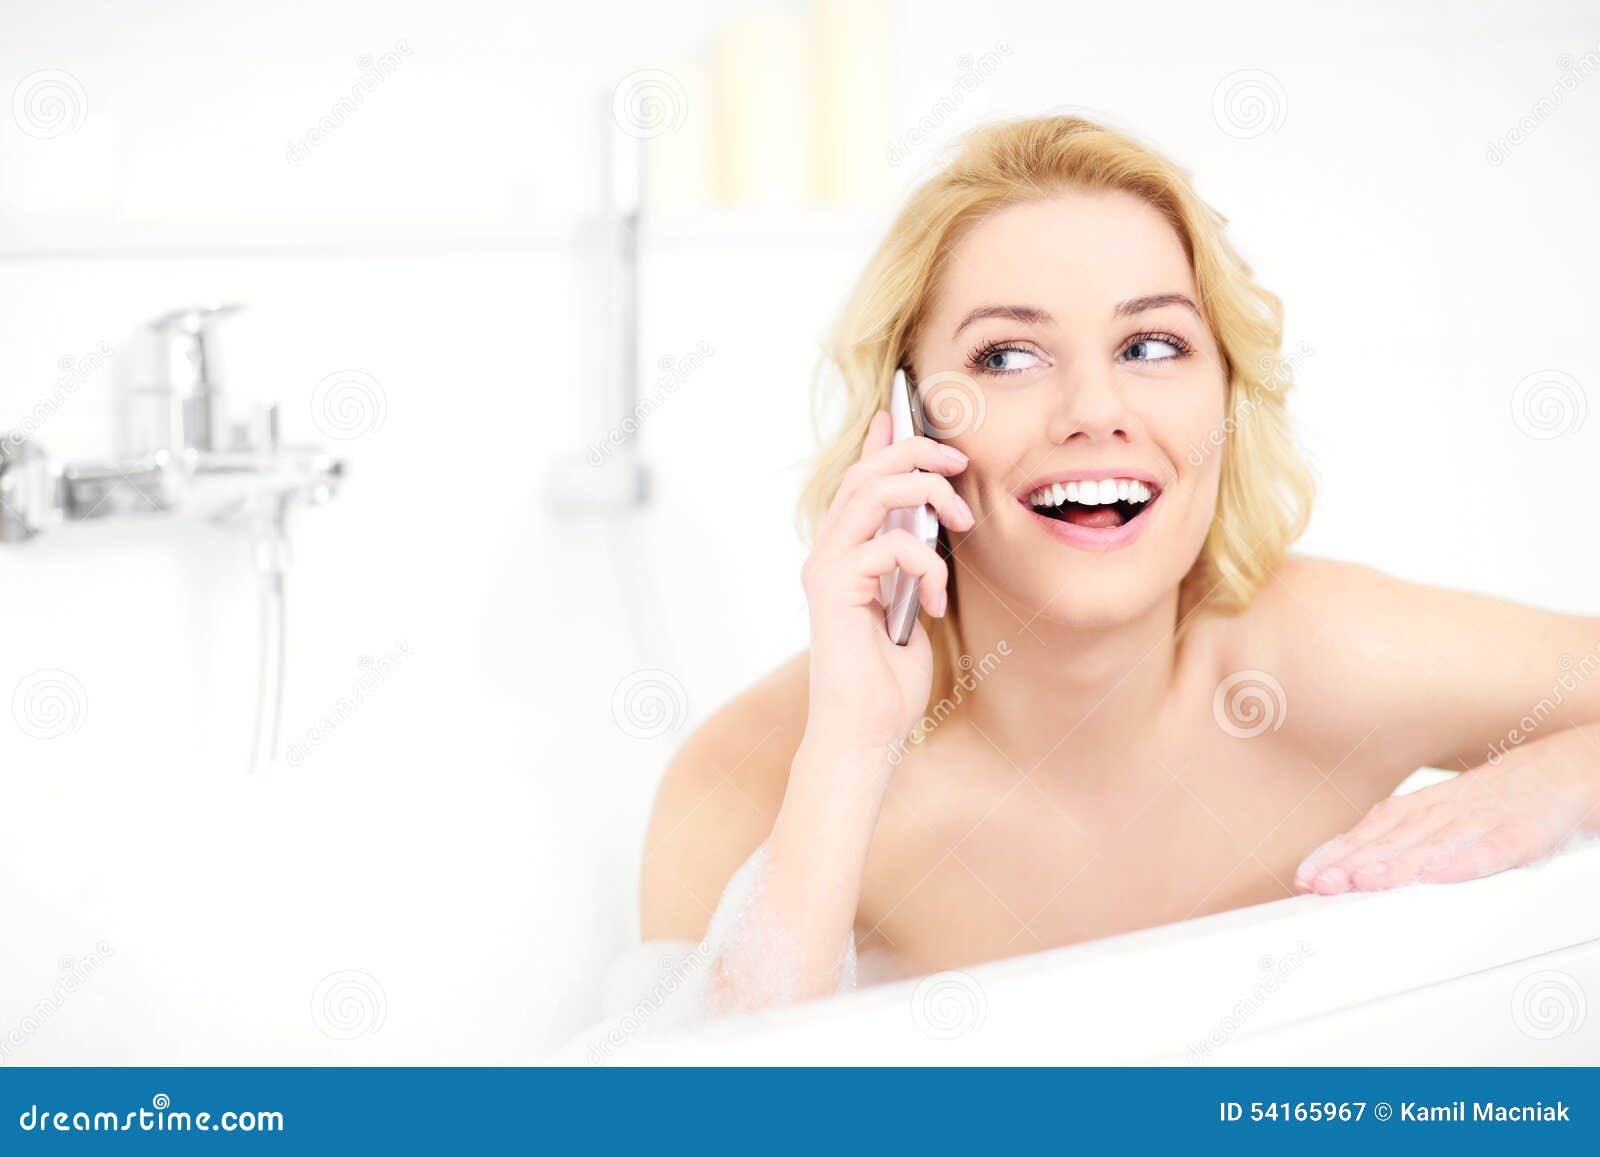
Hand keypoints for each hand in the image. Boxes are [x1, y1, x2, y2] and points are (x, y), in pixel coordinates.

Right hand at [799, 410, 973, 757]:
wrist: (867, 732)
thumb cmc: (889, 681)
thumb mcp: (911, 604)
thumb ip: (912, 562)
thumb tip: (930, 522)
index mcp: (845, 554)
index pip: (860, 479)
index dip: (882, 441)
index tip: (905, 415)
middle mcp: (828, 553)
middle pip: (866, 472)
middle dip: (917, 454)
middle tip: (959, 463)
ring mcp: (826, 568)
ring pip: (872, 492)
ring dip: (927, 495)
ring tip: (961, 525)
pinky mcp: (834, 588)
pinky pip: (888, 545)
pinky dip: (925, 565)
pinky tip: (932, 601)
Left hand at [1294, 758, 1599, 893]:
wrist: (1559, 775)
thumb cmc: (1492, 802)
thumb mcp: (1438, 814)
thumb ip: (1396, 839)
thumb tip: (1346, 862)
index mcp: (1419, 810)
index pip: (1368, 833)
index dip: (1336, 855)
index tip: (1304, 877)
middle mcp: (1442, 815)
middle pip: (1390, 843)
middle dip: (1351, 865)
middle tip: (1319, 885)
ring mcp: (1478, 824)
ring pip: (1430, 847)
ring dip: (1395, 866)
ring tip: (1362, 881)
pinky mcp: (1516, 837)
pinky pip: (1487, 852)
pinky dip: (1462, 863)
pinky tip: (1437, 876)